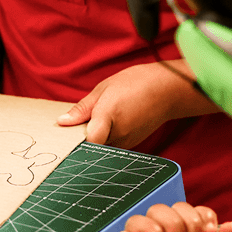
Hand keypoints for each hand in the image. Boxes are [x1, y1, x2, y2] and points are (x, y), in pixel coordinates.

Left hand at [56, 61, 215, 147]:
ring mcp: (126, 143)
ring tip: (97, 119)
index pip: (88, 141)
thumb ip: (82, 108)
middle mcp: (118, 134)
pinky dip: (104, 138)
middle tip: (77, 124)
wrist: (168, 90)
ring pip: (100, 147)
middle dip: (81, 137)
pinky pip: (110, 146)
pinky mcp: (131, 146)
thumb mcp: (104, 88)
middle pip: (90, 145)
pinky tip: (108, 123)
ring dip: (93, 138)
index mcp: (109, 115)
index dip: (74, 139)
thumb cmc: (136, 83)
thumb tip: (62, 122)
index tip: (66, 133)